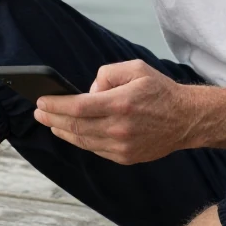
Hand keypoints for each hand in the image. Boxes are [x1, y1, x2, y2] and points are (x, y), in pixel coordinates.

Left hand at [34, 60, 199, 164]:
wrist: (186, 119)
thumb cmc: (160, 90)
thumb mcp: (135, 68)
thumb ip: (106, 74)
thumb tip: (88, 91)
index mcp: (121, 103)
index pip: (78, 107)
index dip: (55, 105)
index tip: (41, 101)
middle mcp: (120, 127)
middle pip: (75, 126)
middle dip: (52, 118)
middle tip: (39, 112)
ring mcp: (122, 146)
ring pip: (83, 141)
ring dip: (63, 131)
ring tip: (51, 122)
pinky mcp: (125, 157)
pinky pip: (95, 149)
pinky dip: (80, 140)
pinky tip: (71, 132)